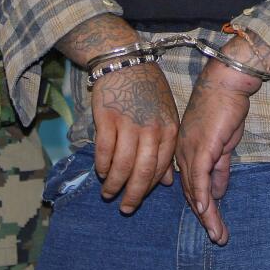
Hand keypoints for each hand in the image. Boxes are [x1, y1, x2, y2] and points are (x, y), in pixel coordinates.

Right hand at [91, 61, 178, 214]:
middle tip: (125, 207)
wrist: (126, 61)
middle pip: (142, 172)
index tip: (139, 197)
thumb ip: (167, 147)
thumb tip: (169, 181)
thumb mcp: (166, 115)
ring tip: (108, 193)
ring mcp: (129, 123)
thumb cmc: (148, 90)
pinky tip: (100, 172)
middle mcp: (152, 129)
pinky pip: (104, 151)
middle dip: (133, 195)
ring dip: (113, 184)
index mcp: (169, 129)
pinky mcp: (108, 118)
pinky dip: (102, 165)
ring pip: (122, 165)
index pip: (161, 168)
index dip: (150, 187)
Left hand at [176, 57, 258, 244]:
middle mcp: (182, 153)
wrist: (226, 83)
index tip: (209, 223)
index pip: (189, 185)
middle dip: (205, 217)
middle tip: (217, 237)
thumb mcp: (223, 143)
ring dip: (207, 215)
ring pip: (195, 189)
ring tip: (218, 234)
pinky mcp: (202, 146)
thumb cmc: (224, 107)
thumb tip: (217, 192)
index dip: (199, 205)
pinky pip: (199, 176)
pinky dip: (201, 195)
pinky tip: (205, 210)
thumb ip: (219, 168)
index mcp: (185, 151)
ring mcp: (190, 149)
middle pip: (191, 192)